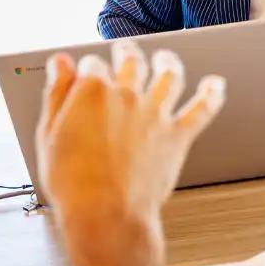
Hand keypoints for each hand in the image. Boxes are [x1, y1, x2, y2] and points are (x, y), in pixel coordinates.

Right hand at [35, 41, 225, 228]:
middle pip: (132, 61)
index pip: (92, 65)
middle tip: (124, 50)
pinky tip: (215, 85)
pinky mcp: (177, 136)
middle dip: (126, 51)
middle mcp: (127, 96)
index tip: (84, 73)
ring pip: (170, 75)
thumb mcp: (49, 134)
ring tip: (165, 58)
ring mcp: (155, 114)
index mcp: (93, 91)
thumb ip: (58, 94)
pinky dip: (212, 94)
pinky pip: (202, 109)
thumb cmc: (73, 183)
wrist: (105, 215)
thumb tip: (60, 64)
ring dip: (168, 61)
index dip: (87, 69)